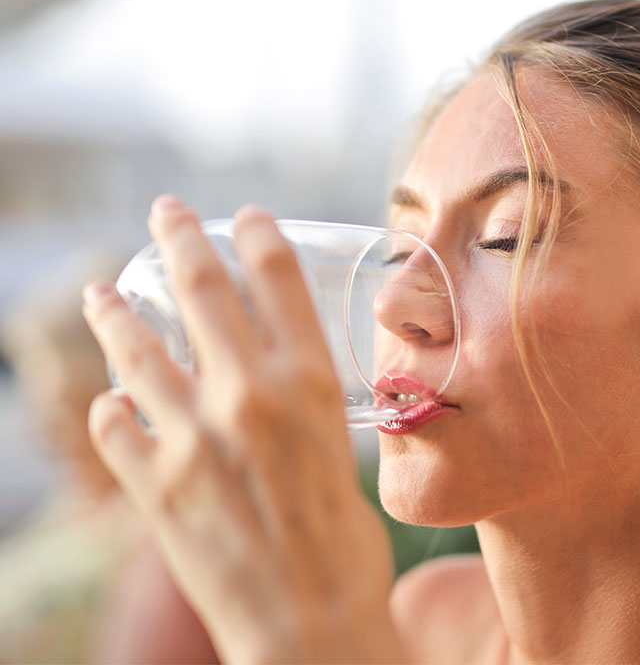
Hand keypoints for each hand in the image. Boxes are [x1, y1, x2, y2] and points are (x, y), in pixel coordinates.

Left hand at [83, 196, 404, 664]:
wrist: (310, 626)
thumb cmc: (343, 543)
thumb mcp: (343, 452)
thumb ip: (302, 407)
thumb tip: (270, 380)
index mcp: (311, 384)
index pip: (279, 278)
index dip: (258, 234)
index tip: (245, 217)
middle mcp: (251, 396)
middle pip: (203, 289)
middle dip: (179, 237)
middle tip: (165, 213)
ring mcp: (194, 438)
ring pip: (137, 350)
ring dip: (113, 315)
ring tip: (98, 295)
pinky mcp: (154, 486)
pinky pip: (113, 426)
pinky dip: (109, 409)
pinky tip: (112, 403)